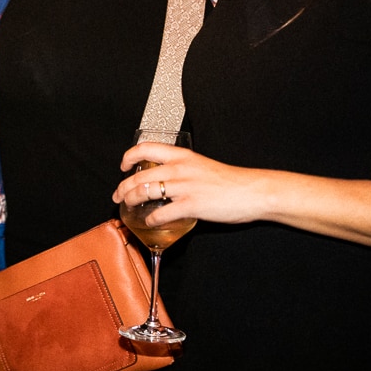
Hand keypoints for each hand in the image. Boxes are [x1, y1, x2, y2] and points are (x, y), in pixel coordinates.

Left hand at [113, 142, 260, 228]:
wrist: (252, 191)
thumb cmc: (230, 181)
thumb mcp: (201, 166)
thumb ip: (183, 169)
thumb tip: (167, 178)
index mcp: (182, 156)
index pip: (145, 148)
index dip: (129, 157)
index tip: (124, 166)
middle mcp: (179, 168)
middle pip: (139, 175)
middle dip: (123, 187)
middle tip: (118, 195)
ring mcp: (184, 187)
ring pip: (145, 192)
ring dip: (131, 201)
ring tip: (128, 207)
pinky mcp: (190, 205)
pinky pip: (161, 213)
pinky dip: (151, 219)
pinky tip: (150, 222)